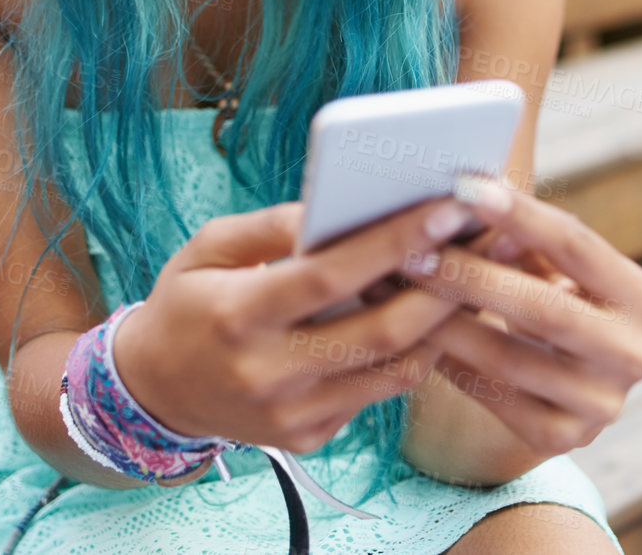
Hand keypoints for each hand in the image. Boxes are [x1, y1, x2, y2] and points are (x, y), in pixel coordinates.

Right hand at [111, 196, 475, 453]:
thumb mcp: (210, 247)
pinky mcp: (310, 437)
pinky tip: (430, 316)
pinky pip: (379, 392)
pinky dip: (409, 353)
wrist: (155, 390)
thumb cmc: (189, 302)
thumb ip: (272, 225)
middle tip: (486, 243)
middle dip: (443, 285)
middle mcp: (266, 374)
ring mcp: (292, 415)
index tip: (446, 209)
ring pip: (394, 369)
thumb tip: (337, 203)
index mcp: (237, 316)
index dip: (394, 242)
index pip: (331, 277)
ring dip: (440, 322)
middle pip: (380, 332)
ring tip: (473, 274)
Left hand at [403, 182, 641, 455]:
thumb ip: (524, 240)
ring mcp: (601, 404)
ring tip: (399, 292)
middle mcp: (633, 355)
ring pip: (508, 359)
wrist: (568, 379)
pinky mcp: (562, 437)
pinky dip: (449, 362)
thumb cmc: (552, 295)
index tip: (466, 188)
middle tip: (413, 252)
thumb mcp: (553, 265)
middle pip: (543, 309)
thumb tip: (477, 209)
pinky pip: (492, 397)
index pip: (576, 246)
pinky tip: (413, 335)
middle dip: (472, 277)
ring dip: (445, 322)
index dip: (521, 216)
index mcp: (641, 297)